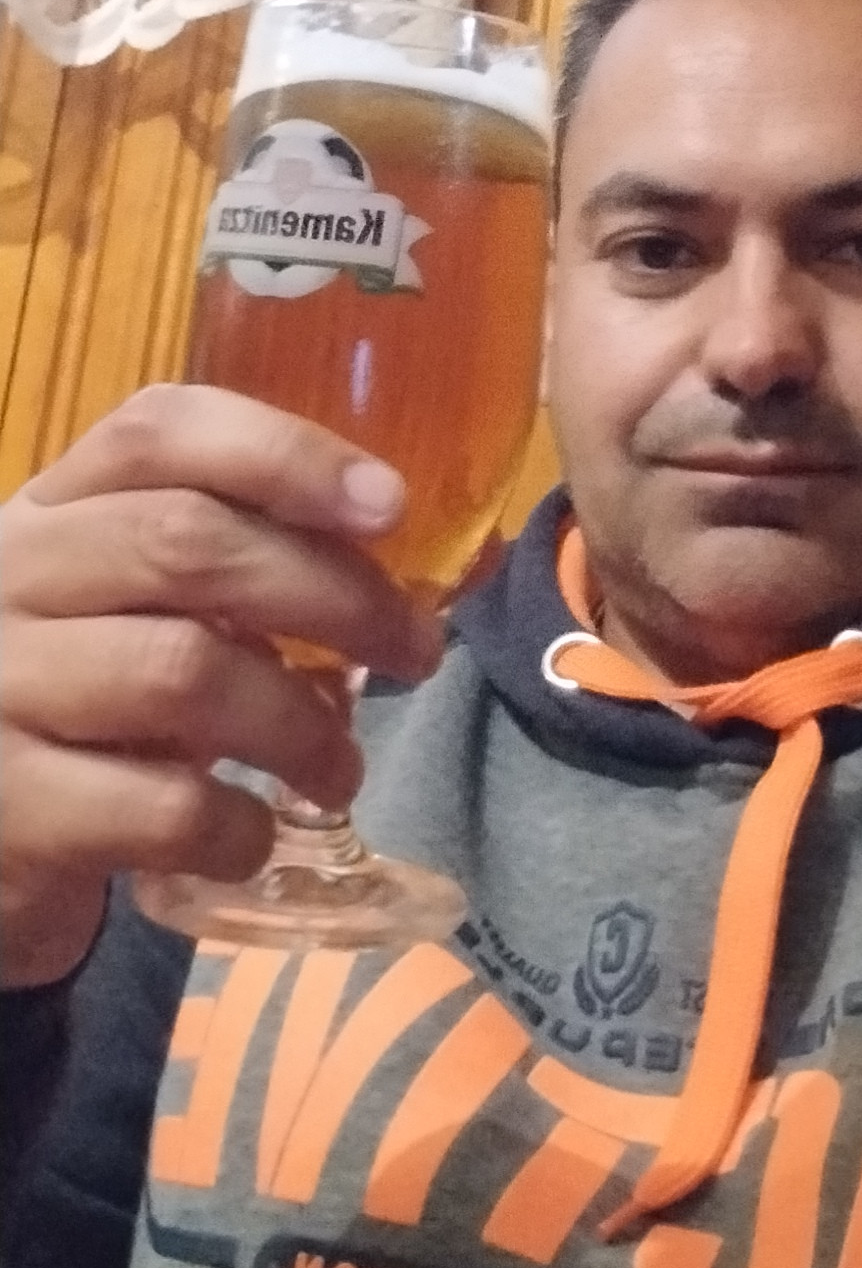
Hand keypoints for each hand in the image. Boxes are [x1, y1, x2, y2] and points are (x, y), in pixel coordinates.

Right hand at [0, 384, 440, 987]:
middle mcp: (8, 577)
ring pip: (182, 672)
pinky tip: (248, 836)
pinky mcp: (10, 813)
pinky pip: (162, 808)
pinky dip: (238, 827)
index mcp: (49, 507)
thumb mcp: (117, 609)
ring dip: (298, 724)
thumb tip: (386, 579)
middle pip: (186, 542)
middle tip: (415, 649)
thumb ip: (218, 566)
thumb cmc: (71, 708)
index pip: (158, 431)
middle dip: (332, 593)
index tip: (389, 506)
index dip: (284, 454)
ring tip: (339, 767)